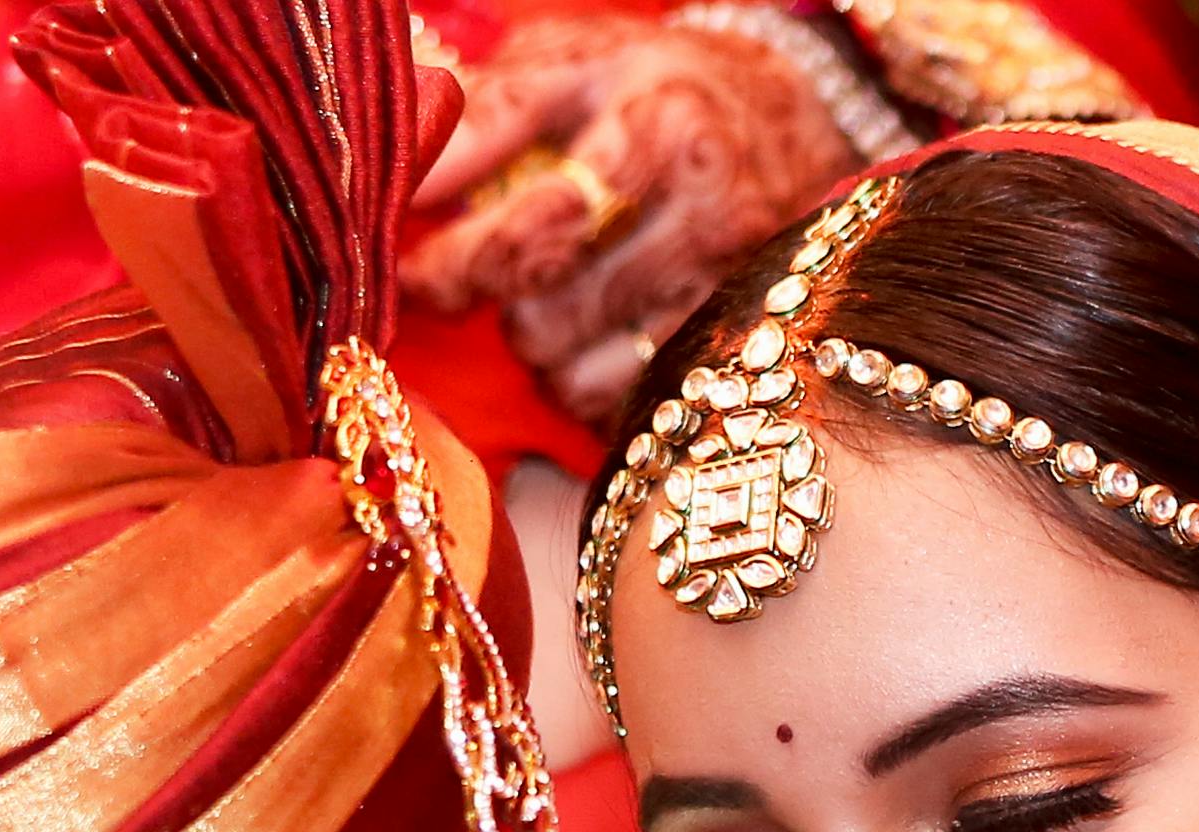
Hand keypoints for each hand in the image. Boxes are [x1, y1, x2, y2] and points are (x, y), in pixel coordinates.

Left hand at [407, 11, 867, 428]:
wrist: (794, 114)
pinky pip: (620, 402)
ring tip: (544, 297)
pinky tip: (587, 336)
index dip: (456, 260)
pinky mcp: (735, 344)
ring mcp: (724, 289)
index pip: (535, 219)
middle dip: (492, 302)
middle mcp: (702, 211)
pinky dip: (582, 382)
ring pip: (578, 367)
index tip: (410, 273)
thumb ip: (488, 107)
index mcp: (655, 127)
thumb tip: (404, 161)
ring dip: (536, 346)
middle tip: (474, 277)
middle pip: (549, 309)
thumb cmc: (656, 87)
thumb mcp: (577, 61)